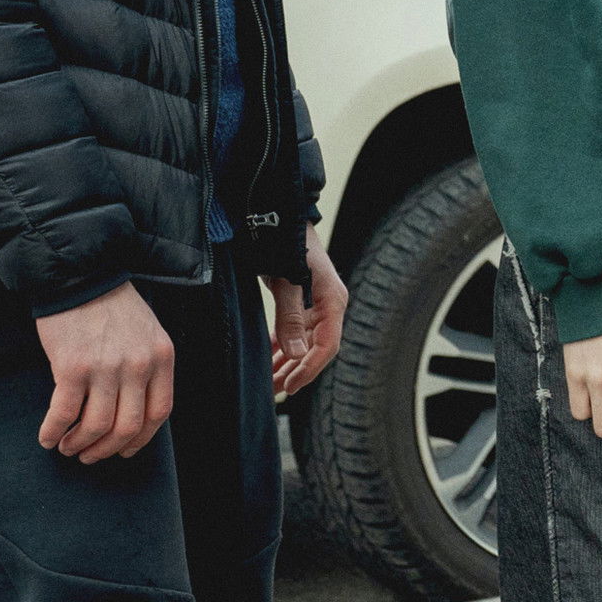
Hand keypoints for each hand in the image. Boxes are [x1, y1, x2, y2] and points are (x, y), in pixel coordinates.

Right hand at [33, 282, 176, 462]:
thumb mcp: (147, 333)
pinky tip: (47, 437)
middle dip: (106, 449)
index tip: (124, 450)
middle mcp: (138, 365)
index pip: (159, 413)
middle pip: (128, 427)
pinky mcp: (72, 367)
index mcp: (161, 357)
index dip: (140, 439)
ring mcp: (106, 368)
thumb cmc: (111, 305)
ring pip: (96, 427)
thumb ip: (147, 367)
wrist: (80, 275)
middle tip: (89, 455)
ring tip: (67, 447)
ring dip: (80, 445)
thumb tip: (133, 410)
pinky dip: (54, 431)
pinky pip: (64, 413)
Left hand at [265, 231, 347, 397]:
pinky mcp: (302, 298)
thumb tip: (296, 353)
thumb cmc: (285, 239)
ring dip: (288, 361)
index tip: (289, 387)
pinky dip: (283, 344)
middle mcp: (328, 303)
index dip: (309, 369)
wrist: (278, 211)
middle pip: (317, 347)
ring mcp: (316, 302)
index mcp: (332, 299)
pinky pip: (297, 329)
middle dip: (296, 370)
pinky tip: (270, 356)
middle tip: (274, 391)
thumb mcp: (285, 278)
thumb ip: (290, 316)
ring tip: (269, 379)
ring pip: (305, 341)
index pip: (327, 345)